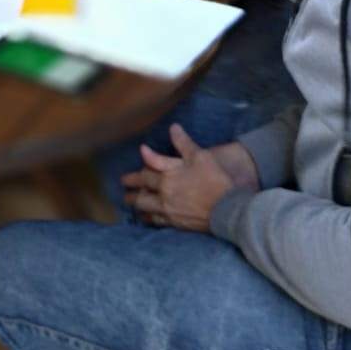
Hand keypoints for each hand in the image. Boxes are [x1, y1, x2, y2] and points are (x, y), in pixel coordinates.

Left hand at [120, 125, 247, 231]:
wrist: (227, 210)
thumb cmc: (215, 180)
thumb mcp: (201, 157)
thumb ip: (184, 143)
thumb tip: (173, 127)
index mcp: (168, 174)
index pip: (149, 166)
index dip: (144, 158)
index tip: (140, 152)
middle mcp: (163, 192)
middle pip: (142, 187)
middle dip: (130, 183)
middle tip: (123, 182)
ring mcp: (167, 209)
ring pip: (144, 205)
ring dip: (135, 201)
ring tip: (129, 199)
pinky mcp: (174, 222)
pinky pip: (154, 220)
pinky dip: (146, 217)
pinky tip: (144, 217)